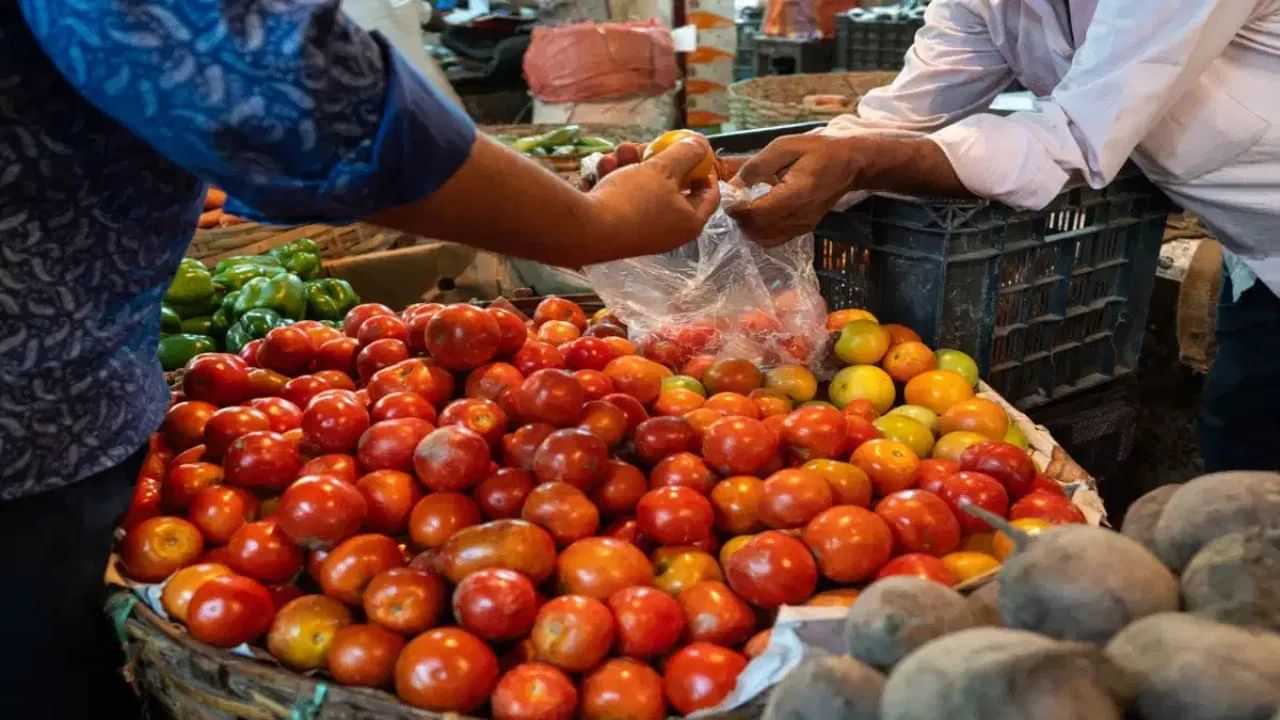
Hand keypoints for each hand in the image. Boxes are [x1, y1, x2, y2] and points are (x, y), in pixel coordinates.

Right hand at [581, 138, 720, 261]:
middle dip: (657, 159)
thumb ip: (686, 154)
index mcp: (690, 221)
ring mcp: (643, 231)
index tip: (693, 150)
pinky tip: (604, 166)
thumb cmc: (632, 200)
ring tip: (619, 151)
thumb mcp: (664, 169)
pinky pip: (625, 198)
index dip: (704, 168)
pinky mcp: (619, 228)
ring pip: (644, 187)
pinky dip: (616, 179)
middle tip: (647, 144)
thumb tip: (701, 145)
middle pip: (673, 186)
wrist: (586, 230)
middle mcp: (669, 231)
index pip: (709, 193)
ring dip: (632, 164)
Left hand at [728, 133, 860, 245]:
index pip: (757, 213)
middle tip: (736, 201)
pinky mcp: (803, 229)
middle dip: (740, 218)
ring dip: (749, 226)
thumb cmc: (819, 151)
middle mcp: (800, 216)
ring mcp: (803, 226)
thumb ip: (757, 166)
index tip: (730, 196)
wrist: (850, 164)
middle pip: (757, 230)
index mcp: (796, 194)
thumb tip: (734, 185)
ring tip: (747, 206)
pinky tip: (760, 213)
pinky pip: (774, 239)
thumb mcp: (785, 147)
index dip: (737, 208)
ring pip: (764, 239)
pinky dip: (760, 231)